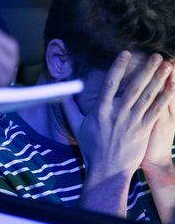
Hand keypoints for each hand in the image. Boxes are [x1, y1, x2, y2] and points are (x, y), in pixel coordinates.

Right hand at [64, 51, 171, 181]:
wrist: (107, 170)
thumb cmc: (91, 147)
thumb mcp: (76, 125)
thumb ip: (69, 107)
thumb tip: (61, 92)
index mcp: (101, 110)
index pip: (110, 84)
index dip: (118, 67)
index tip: (126, 53)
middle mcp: (118, 114)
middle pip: (134, 87)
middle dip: (146, 70)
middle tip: (157, 56)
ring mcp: (132, 122)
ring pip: (148, 97)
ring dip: (158, 80)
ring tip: (167, 66)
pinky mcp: (143, 130)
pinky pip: (156, 111)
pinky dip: (165, 98)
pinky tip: (171, 87)